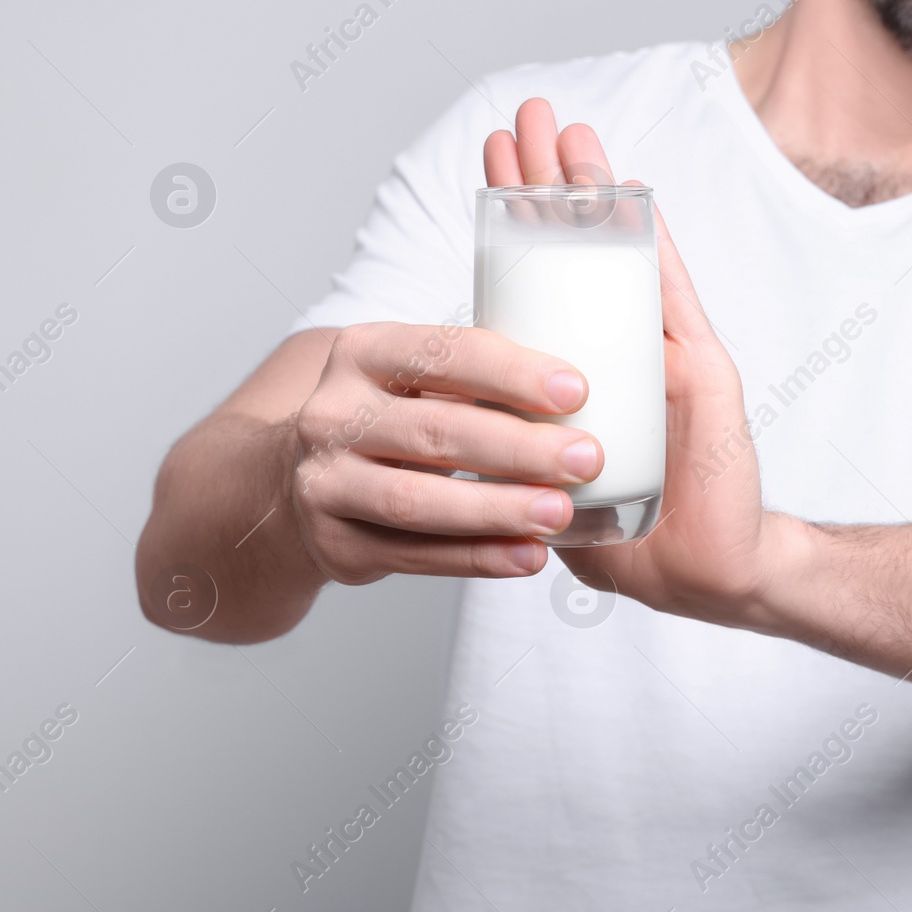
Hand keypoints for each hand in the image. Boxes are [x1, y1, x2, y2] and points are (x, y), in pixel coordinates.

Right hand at [288, 320, 601, 584]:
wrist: (311, 477)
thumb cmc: (397, 416)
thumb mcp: (419, 376)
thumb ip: (483, 372)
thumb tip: (600, 373)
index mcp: (364, 353)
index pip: (442, 354)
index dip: (511, 373)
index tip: (577, 391)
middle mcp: (333, 414)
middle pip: (435, 432)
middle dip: (519, 448)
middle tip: (588, 458)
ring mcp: (324, 483)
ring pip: (418, 501)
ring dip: (498, 510)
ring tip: (561, 513)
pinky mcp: (336, 544)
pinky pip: (415, 556)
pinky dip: (478, 558)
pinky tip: (528, 556)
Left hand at [485, 99, 802, 624]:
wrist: (706, 573)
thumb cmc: (633, 540)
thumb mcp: (548, 487)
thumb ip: (513, 452)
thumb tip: (454, 420)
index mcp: (584, 372)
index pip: (540, 281)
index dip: (516, 221)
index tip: (491, 165)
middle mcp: (624, 348)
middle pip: (580, 249)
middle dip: (550, 180)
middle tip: (528, 117)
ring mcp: (665, 351)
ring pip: (622, 255)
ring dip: (594, 190)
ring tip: (568, 130)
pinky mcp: (699, 367)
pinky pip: (668, 294)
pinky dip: (646, 240)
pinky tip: (629, 191)